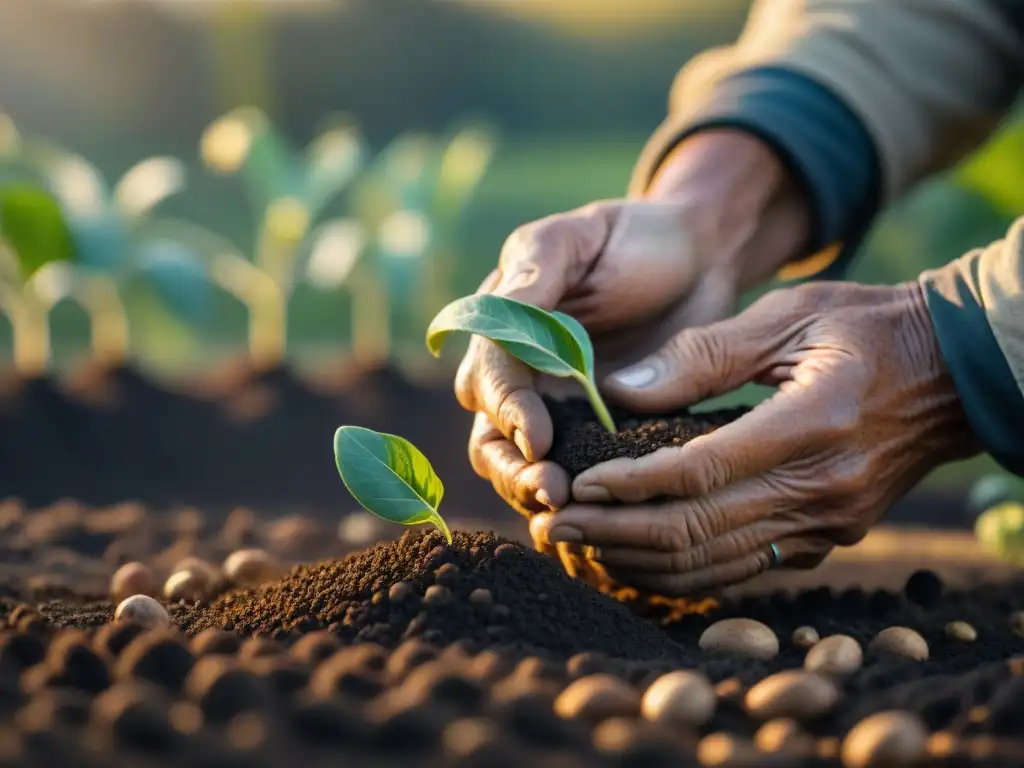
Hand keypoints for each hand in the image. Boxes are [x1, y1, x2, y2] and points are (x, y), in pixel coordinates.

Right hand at [456, 131, 810, 575]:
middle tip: (551, 489)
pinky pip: (576, 475)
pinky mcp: (597, 437)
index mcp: (502, 329)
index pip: (487, 378)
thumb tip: (506, 323)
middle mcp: (519, 378)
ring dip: (536, 492)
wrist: (696, 257)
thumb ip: (536, 270)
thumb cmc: (631, 238)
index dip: (507, 411)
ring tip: (569, 509)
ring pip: (523, 467)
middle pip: (491, 438)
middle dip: (513, 468)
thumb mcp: (578, 236)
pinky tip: (599, 517)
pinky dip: (579, 499)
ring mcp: (556, 412)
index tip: (538, 437)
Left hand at [533, 281, 977, 594]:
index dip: (632, 485)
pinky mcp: (826, 537)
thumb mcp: (788, 316)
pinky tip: (636, 561)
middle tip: (552, 526)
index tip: (578, 485)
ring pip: (715, 564)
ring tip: (577, 547)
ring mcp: (828, 523)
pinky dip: (683, 570)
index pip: (701, 471)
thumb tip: (619, 390)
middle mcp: (822, 488)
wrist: (954, 372)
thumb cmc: (869, 328)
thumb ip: (702, 353)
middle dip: (616, 533)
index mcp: (813, 424)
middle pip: (698, 530)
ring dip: (638, 561)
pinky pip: (741, 567)